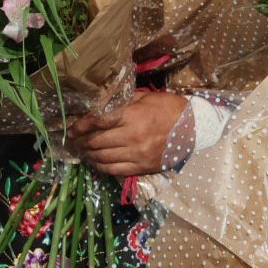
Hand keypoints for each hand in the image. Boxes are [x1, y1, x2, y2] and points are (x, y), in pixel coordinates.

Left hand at [64, 91, 188, 176]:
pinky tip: (96, 162)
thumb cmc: (170, 108)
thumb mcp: (146, 97)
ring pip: (103, 158)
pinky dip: (101, 166)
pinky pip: (115, 170)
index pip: (98, 122)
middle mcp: (132, 137)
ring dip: (88, 154)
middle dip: (81, 141)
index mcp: (132, 117)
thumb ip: (122, 102)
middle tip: (74, 139)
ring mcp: (138, 155)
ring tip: (83, 150)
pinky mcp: (143, 167)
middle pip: (96, 142)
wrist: (195, 128)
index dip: (81, 126)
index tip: (72, 128)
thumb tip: (99, 106)